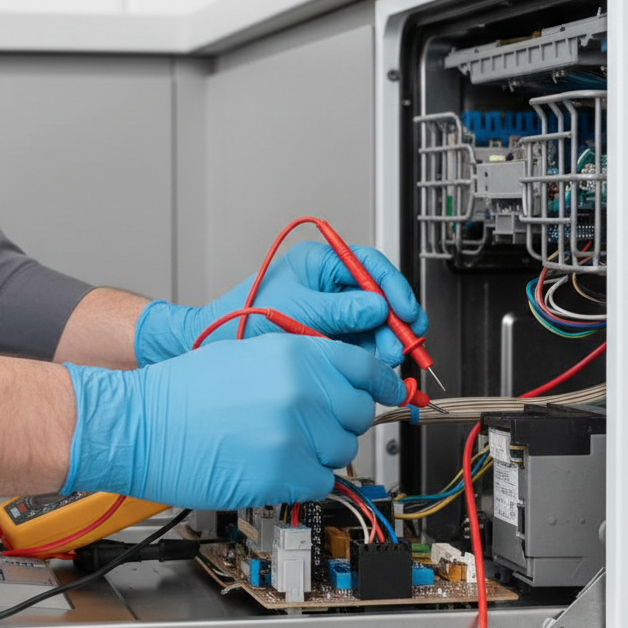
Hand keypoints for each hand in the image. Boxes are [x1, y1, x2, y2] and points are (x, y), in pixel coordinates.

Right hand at [61, 334, 406, 509]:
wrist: (143, 425)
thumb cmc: (184, 392)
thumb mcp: (250, 353)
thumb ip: (302, 364)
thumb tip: (342, 381)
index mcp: (295, 353)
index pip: (366, 366)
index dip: (383, 382)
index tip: (392, 392)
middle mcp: (302, 389)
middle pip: (359, 412)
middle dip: (341, 421)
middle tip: (310, 425)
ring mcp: (296, 431)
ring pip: (342, 450)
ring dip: (319, 452)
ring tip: (277, 444)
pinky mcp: (285, 472)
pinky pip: (321, 482)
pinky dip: (302, 480)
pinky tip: (270, 465)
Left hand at [134, 241, 426, 367]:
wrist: (220, 344)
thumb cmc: (247, 316)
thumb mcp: (300, 310)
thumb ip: (342, 310)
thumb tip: (379, 308)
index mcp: (321, 262)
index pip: (371, 266)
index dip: (394, 289)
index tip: (407, 312)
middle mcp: (330, 283)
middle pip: (378, 296)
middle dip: (393, 321)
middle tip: (401, 343)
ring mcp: (331, 310)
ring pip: (373, 323)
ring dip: (383, 341)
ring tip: (384, 357)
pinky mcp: (329, 334)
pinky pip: (359, 342)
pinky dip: (369, 354)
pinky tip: (371, 364)